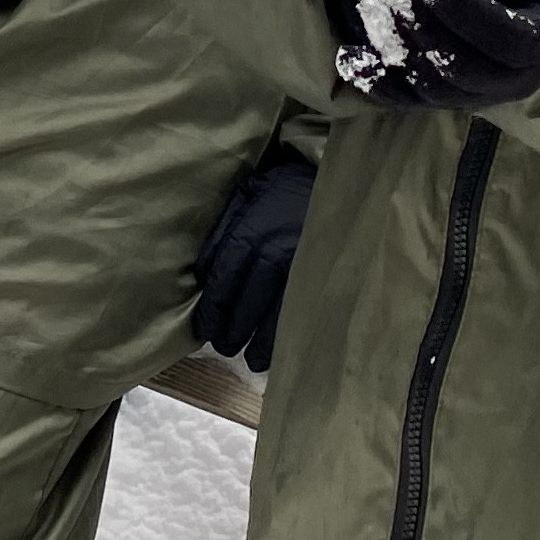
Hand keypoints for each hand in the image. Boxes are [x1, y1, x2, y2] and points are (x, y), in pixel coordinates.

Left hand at [193, 153, 316, 372]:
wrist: (338, 180)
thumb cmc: (286, 188)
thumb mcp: (248, 195)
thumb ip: (224, 231)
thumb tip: (202, 271)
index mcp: (253, 231)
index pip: (225, 279)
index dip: (213, 309)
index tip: (204, 329)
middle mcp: (276, 251)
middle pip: (248, 301)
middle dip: (234, 329)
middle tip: (225, 347)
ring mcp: (303, 267)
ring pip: (277, 314)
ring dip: (262, 341)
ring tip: (252, 360)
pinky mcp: (325, 277)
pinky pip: (304, 312)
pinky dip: (291, 334)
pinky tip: (283, 349)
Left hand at [324, 0, 539, 111]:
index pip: (508, 38)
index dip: (464, 12)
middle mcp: (516, 81)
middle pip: (464, 68)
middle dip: (420, 26)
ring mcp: (477, 97)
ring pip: (433, 88)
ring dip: (395, 47)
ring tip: (370, 2)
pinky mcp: (443, 101)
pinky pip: (407, 102)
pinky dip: (377, 83)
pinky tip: (350, 59)